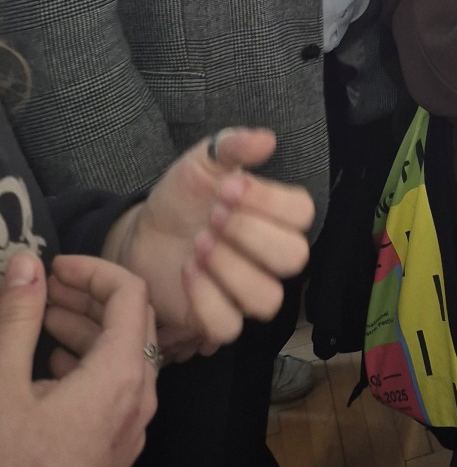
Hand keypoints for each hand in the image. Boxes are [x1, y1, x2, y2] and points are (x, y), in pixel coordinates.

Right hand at [0, 251, 157, 466]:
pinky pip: (114, 395)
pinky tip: (49, 368)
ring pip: (122, 361)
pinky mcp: (112, 458)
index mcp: (120, 380)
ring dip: (86, 332)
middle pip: (132, 326)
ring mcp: (128, 435)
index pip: (132, 295)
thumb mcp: (2, 389)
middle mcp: (138, 404)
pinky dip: (87, 367)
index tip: (53, 265)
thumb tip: (26, 264)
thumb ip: (18, 320)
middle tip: (44, 285)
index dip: (94, 268)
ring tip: (40, 319)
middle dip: (89, 297)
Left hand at [103, 129, 312, 359]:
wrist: (142, 233)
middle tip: (212, 217)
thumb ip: (232, 146)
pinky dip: (206, 299)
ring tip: (198, 246)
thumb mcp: (201, 164)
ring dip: (231, 270)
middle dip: (250, 234)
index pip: (303, 213)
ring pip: (268, 299)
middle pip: (294, 257)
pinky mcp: (219, 321)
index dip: (269, 202)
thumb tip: (266, 139)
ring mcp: (247, 293)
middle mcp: (271, 258)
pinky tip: (187, 271)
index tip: (228, 188)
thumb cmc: (182, 198)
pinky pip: (229, 327)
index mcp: (277, 216)